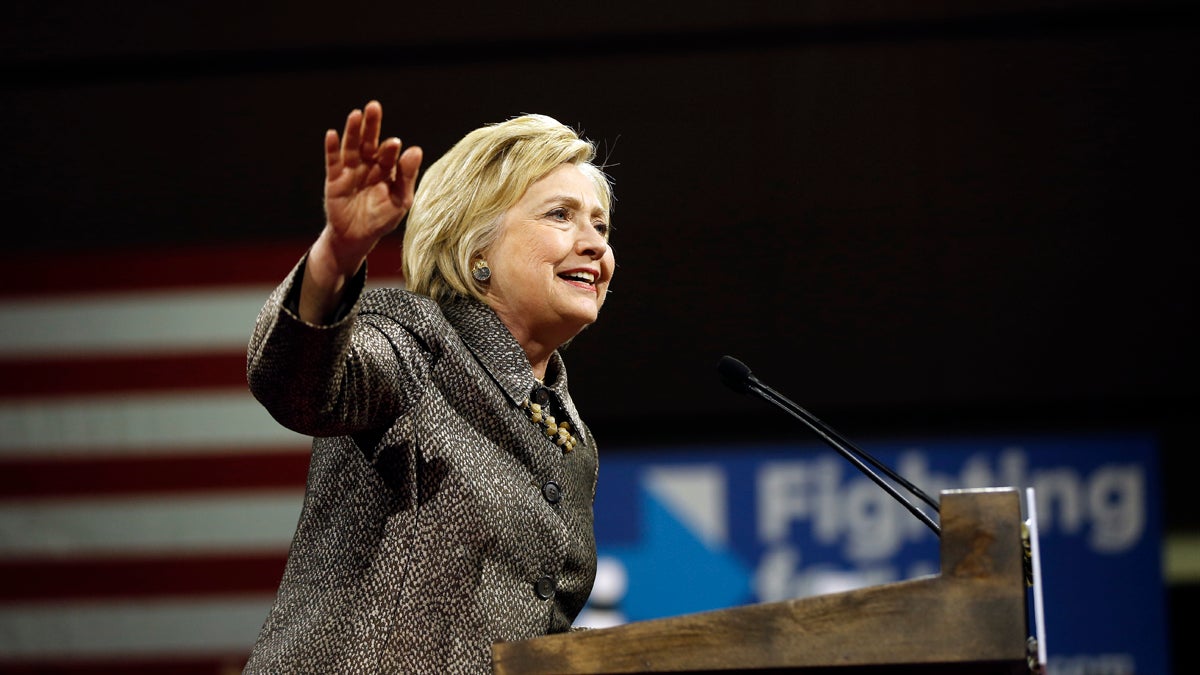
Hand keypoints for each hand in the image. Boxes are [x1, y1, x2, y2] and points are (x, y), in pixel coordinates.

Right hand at [321, 100, 422, 271]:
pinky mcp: (334, 179)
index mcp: (387, 169)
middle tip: (374, 107)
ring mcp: (351, 171)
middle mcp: (368, 165)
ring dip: (353, 131)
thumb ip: (406, 176)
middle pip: (369, 142)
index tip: (395, 143)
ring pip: (351, 147)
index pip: (390, 154)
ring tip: (356, 115)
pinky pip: (332, 161)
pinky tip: (332, 134)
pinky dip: (331, 148)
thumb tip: (416, 149)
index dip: (391, 149)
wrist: (357, 238)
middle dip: (372, 125)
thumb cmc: (382, 219)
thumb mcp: (400, 200)